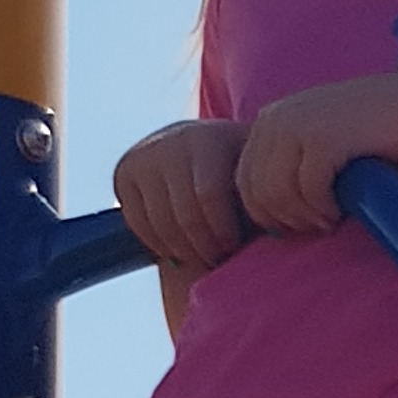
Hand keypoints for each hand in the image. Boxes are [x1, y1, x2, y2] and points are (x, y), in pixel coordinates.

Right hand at [114, 120, 249, 268]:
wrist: (202, 146)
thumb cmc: (241, 170)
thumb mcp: (254, 174)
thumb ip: (260, 197)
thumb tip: (272, 235)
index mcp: (208, 139)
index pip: (209, 195)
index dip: (223, 230)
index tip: (234, 247)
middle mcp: (172, 141)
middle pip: (184, 214)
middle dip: (205, 246)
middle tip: (218, 259)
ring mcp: (144, 156)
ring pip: (160, 224)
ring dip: (184, 250)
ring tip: (203, 256)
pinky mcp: (124, 172)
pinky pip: (138, 224)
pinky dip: (159, 244)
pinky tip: (180, 247)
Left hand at [235, 75, 397, 235]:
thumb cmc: (368, 141)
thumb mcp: (316, 148)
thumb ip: (285, 168)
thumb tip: (256, 218)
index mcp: (269, 122)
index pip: (244, 184)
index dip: (271, 215)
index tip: (306, 222)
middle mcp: (275, 118)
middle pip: (257, 194)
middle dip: (288, 219)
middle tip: (322, 224)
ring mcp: (296, 123)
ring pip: (277, 195)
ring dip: (306, 217)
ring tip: (332, 218)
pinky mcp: (323, 136)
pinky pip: (307, 191)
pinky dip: (325, 209)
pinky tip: (343, 209)